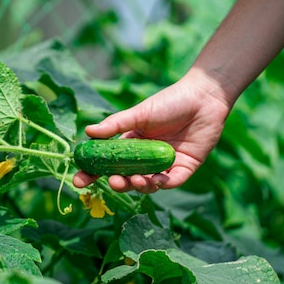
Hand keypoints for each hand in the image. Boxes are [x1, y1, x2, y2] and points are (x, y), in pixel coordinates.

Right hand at [72, 69, 231, 193]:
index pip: (108, 162)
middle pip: (126, 177)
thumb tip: (88, 131)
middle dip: (117, 183)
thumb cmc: (170, 101)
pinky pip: (171, 182)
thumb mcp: (140, 113)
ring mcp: (164, 164)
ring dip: (139, 185)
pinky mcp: (185, 168)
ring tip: (136, 180)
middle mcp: (145, 157)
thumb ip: (115, 124)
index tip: (79, 180)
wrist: (204, 97)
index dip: (92, 172)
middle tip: (112, 182)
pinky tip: (157, 180)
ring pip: (148, 183)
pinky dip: (162, 184)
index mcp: (131, 143)